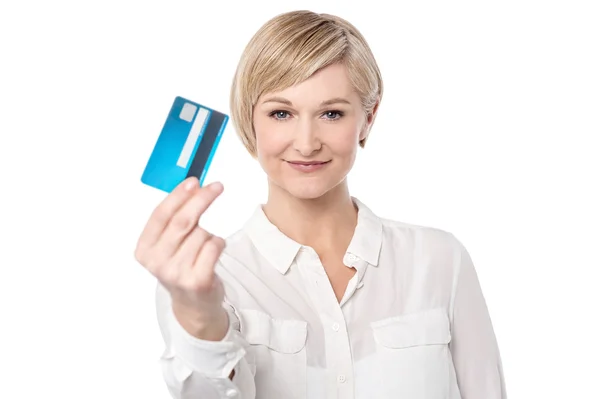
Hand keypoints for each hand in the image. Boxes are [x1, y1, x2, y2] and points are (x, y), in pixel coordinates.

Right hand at [135, 177, 227, 339]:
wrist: (193, 303)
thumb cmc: (182, 265)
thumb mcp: (169, 244)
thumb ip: (174, 218)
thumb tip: (191, 185)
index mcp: (144, 249)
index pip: (160, 215)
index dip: (178, 195)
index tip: (193, 181)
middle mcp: (157, 263)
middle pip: (183, 221)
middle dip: (202, 199)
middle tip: (217, 186)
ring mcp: (177, 274)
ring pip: (202, 234)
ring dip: (210, 232)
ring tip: (205, 246)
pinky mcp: (198, 281)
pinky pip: (214, 246)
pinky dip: (219, 243)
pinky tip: (214, 252)